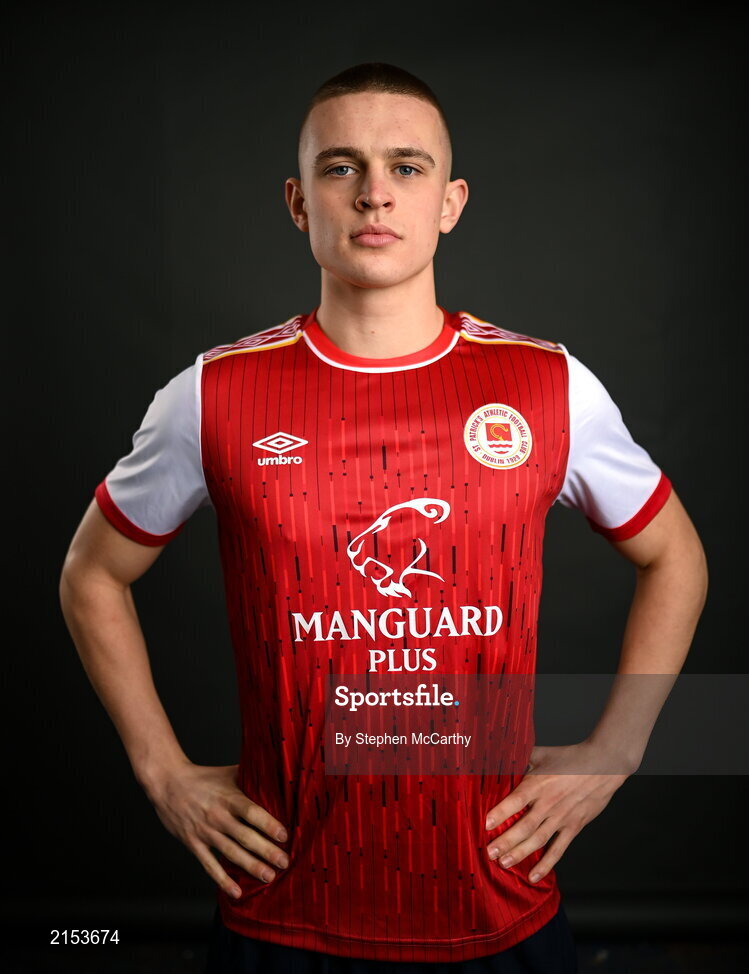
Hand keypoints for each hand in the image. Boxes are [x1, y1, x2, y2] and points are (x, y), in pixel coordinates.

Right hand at [145, 761, 288, 898]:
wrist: (168, 783)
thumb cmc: (202, 777)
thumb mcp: (228, 773)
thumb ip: (251, 775)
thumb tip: (276, 774)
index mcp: (229, 798)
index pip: (252, 812)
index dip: (268, 825)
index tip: (284, 836)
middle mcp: (218, 816)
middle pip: (245, 836)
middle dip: (267, 851)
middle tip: (284, 862)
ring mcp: (205, 832)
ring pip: (231, 853)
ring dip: (251, 866)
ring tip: (269, 876)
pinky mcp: (193, 843)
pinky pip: (209, 865)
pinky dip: (222, 880)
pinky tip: (236, 892)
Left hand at [484, 740, 631, 884]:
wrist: (603, 765)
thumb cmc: (570, 758)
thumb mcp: (542, 754)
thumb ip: (521, 758)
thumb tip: (499, 757)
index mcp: (539, 783)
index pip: (516, 800)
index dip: (500, 813)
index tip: (485, 824)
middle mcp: (549, 803)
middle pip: (524, 826)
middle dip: (505, 841)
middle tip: (489, 853)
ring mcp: (562, 817)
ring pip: (538, 840)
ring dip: (520, 853)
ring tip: (504, 863)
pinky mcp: (574, 827)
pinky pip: (558, 849)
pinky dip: (546, 864)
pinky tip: (533, 876)